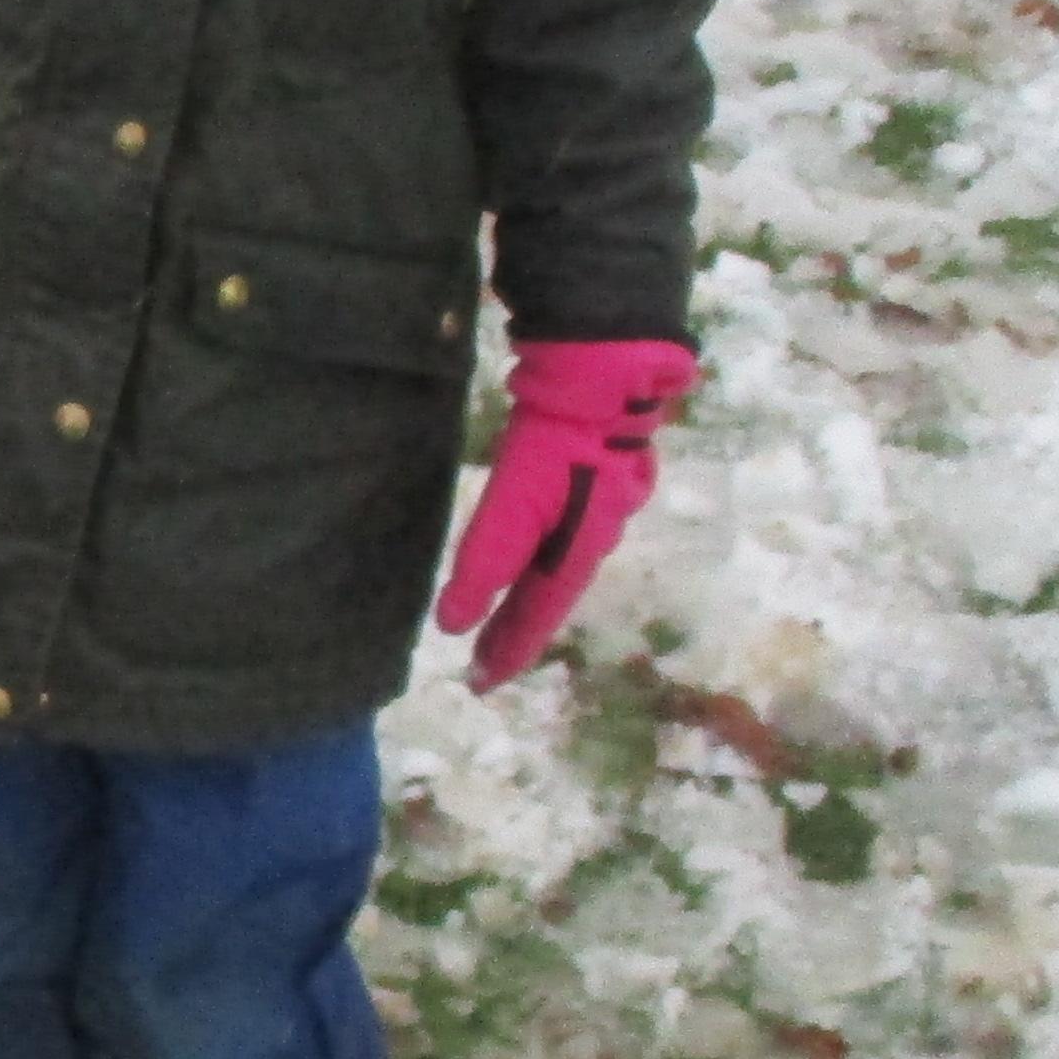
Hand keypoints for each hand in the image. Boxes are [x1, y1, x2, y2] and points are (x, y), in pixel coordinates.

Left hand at [434, 336, 698, 688]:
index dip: (509, 651)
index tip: (480, 684)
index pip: (537, 617)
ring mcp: (602, 504)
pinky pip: (563, 535)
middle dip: (516, 632)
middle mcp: (596, 537)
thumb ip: (485, 560)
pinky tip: (531, 555)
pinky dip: (538, 560)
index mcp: (577, 552)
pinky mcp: (596, 473)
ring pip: (558, 567)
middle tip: (482, 665)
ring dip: (527, 599)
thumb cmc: (558, 443)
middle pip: (549, 597)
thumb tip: (452, 625)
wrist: (607, 374)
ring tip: (499, 621)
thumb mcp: (514, 504)